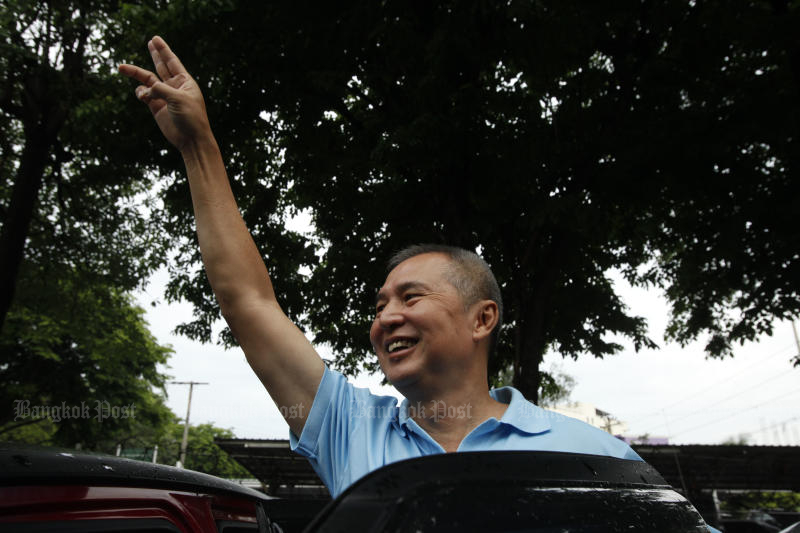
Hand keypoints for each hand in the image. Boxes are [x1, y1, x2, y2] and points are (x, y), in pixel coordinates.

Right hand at [119, 36, 211, 152]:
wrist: (191, 140)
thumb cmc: (191, 118)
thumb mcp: (178, 99)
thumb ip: (161, 89)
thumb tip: (145, 88)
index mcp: (185, 82)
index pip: (172, 62)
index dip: (163, 50)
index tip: (155, 38)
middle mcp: (174, 87)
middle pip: (161, 67)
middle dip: (155, 55)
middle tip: (151, 42)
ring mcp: (165, 97)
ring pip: (148, 80)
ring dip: (136, 74)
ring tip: (121, 68)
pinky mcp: (156, 107)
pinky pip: (144, 94)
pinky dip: (140, 93)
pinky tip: (143, 96)